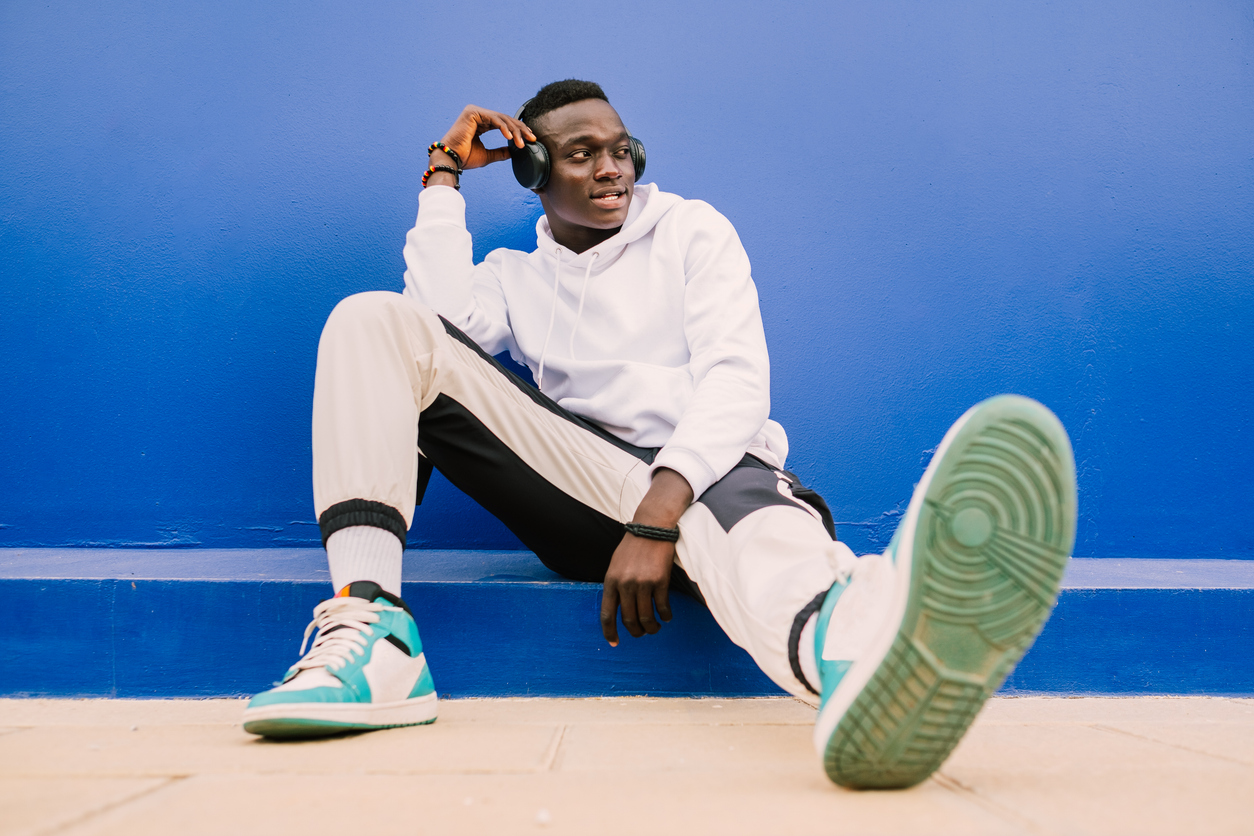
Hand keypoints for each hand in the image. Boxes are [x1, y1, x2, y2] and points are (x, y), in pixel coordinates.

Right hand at [437, 105, 535, 170]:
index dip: (518, 130)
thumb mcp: (487, 155)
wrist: (451, 159)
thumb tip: (513, 151)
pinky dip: (503, 127)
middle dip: (520, 129)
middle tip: (532, 138)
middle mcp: (478, 114)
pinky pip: (493, 118)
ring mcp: (475, 112)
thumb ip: (500, 152)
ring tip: (521, 142)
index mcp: (481, 122)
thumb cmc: (465, 158)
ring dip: (514, 131)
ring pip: (501, 119)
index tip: (530, 139)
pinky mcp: (473, 112)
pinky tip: (510, 137)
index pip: (503, 123)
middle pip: (505, 119)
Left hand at [600, 468, 693, 645]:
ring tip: (655, 628)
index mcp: (611, 580)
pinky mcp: (660, 580)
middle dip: (636, 632)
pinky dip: (665, 616)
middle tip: (642, 633)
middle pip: (629, 620)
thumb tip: (617, 609)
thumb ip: (615, 585)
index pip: (607, 614)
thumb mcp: (616, 565)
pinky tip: (666, 616)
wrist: (652, 527)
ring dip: (652, 628)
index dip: (610, 631)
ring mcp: (642, 583)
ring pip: (646, 617)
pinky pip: (662, 607)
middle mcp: (625, 584)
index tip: (614, 642)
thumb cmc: (634, 546)